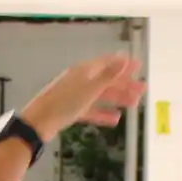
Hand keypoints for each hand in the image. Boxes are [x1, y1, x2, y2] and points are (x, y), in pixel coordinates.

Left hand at [20, 55, 146, 141]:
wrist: (39, 123)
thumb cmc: (64, 103)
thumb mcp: (90, 89)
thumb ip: (108, 75)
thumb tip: (124, 58)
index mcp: (84, 71)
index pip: (107, 63)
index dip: (123, 64)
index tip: (138, 66)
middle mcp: (80, 81)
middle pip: (106, 80)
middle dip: (124, 84)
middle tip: (142, 90)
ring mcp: (75, 96)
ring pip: (101, 96)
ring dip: (117, 99)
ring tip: (134, 105)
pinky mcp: (71, 111)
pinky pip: (91, 110)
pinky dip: (103, 114)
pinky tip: (115, 119)